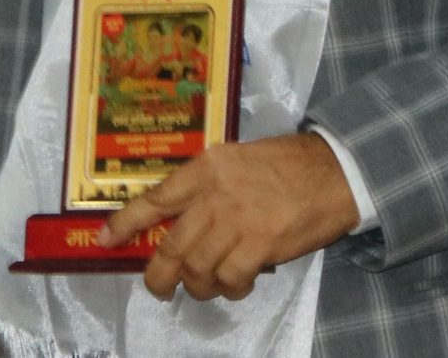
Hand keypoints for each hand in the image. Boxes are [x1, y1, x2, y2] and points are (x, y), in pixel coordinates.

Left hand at [102, 132, 359, 301]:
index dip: (125, 224)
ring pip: (197, 269)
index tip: (106, 241)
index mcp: (209, 168)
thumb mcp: (243, 159)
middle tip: (161, 289)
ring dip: (200, 286)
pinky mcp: (261, 244)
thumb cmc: (293, 164)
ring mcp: (238, 220)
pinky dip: (230, 288)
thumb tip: (181, 223)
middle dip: (160, 277)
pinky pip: (229, 278)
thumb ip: (211, 185)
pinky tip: (239, 285)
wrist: (342, 169)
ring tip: (211, 286)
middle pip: (171, 247)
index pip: (155, 199)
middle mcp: (216, 194)